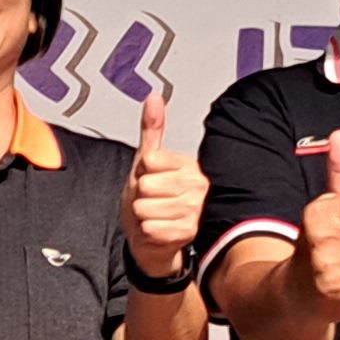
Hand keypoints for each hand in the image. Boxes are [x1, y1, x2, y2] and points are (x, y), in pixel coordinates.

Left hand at [120, 91, 204, 276]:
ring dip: (144, 216)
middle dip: (141, 196)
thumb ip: (152, 130)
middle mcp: (197, 184)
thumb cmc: (153, 200)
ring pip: (146, 207)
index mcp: (188, 164)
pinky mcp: (189, 232)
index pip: (150, 159)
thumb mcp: (148, 162)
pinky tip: (159, 232)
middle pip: (146, 184)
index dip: (142, 172)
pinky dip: (148, 232)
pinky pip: (150, 227)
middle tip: (154, 202)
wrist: (157, 241)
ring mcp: (195, 209)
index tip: (153, 179)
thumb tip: (154, 97)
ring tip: (157, 217)